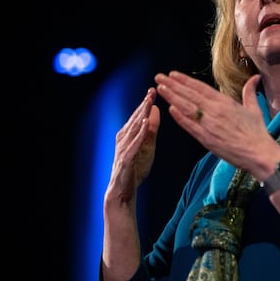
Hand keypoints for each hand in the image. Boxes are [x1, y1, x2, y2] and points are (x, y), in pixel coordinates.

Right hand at [107, 87, 160, 202]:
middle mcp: (123, 138)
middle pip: (135, 119)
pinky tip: (144, 124)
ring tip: (149, 102)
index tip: (154, 90)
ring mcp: (123, 148)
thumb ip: (151, 129)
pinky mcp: (125, 159)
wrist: (124, 190)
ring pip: (133, 128)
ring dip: (141, 115)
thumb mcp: (148, 145)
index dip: (145, 103)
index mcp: (128, 134)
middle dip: (143, 104)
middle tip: (152, 91)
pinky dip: (139, 133)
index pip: (138, 116)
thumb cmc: (135, 168)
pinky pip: (134, 144)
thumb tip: (156, 109)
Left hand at [155, 71, 277, 173]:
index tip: (173, 74)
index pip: (201, 87)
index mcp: (225, 102)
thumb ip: (250, 92)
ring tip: (159, 89)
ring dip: (172, 97)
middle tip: (159, 77)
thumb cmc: (257, 132)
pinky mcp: (206, 139)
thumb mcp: (254, 109)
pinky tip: (170, 109)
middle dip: (173, 85)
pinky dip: (179, 117)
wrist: (258, 153)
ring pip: (186, 107)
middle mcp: (215, 110)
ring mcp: (209, 124)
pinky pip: (190, 126)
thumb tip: (255, 77)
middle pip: (189, 94)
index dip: (185, 80)